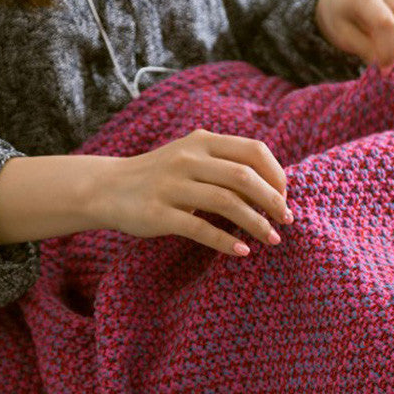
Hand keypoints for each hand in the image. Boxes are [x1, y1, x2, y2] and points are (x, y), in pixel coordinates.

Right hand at [96, 129, 292, 256]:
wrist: (106, 188)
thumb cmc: (161, 177)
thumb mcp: (192, 159)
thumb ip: (225, 166)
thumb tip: (273, 188)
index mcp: (202, 141)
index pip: (254, 151)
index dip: (276, 175)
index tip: (284, 198)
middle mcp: (188, 159)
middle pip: (244, 176)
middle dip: (272, 201)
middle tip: (287, 221)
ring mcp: (172, 185)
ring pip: (226, 202)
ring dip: (255, 223)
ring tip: (272, 240)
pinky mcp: (158, 213)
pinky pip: (199, 229)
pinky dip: (225, 241)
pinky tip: (243, 251)